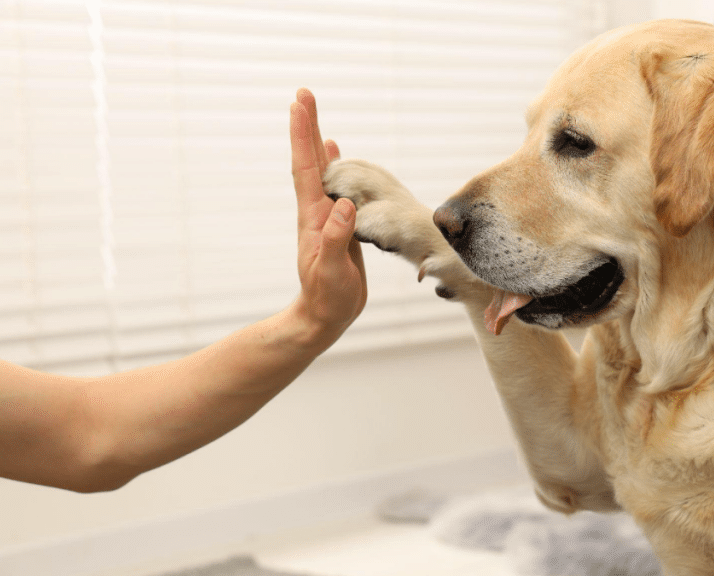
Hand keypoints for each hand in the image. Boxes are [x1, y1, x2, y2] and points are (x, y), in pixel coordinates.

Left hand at [288, 88, 367, 344]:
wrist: (324, 317)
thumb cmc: (327, 298)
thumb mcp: (331, 271)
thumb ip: (336, 239)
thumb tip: (344, 203)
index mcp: (313, 217)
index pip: (306, 168)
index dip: (304, 135)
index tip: (300, 103)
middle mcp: (316, 210)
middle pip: (309, 161)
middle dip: (306, 127)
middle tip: (303, 94)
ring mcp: (326, 217)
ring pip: (320, 171)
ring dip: (316, 142)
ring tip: (314, 115)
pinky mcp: (337, 225)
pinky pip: (334, 186)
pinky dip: (333, 166)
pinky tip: (334, 154)